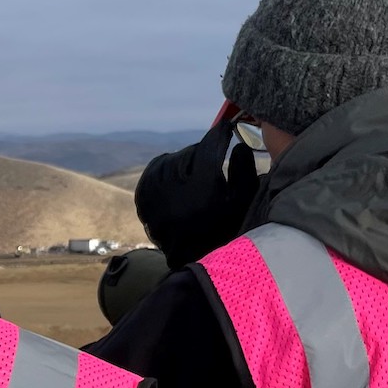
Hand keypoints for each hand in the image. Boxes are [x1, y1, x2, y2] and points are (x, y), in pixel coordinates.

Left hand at [134, 118, 261, 269]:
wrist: (190, 258)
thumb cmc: (223, 230)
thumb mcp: (242, 202)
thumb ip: (244, 171)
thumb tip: (240, 145)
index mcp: (203, 184)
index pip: (211, 144)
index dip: (222, 134)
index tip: (228, 129)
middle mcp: (175, 183)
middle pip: (193, 150)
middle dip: (205, 153)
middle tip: (214, 163)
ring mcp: (155, 189)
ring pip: (174, 157)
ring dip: (186, 161)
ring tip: (197, 175)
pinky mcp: (143, 194)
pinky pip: (156, 168)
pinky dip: (168, 169)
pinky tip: (178, 179)